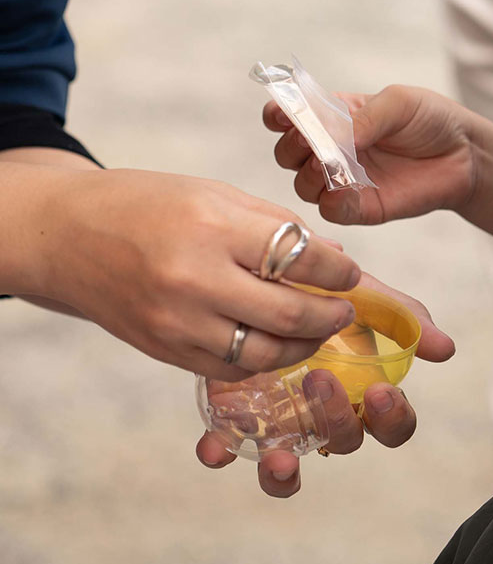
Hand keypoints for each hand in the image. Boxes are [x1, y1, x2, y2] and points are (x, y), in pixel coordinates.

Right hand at [25, 167, 364, 378]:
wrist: (68, 236)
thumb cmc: (148, 204)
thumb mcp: (216, 194)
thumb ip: (277, 226)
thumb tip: (334, 258)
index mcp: (213, 228)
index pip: (299, 259)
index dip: (338, 272)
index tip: (352, 275)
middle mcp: (195, 280)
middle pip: (289, 314)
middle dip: (331, 316)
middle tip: (345, 311)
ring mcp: (177, 323)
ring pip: (264, 353)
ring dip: (304, 346)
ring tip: (318, 331)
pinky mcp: (165, 351)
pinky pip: (231, 368)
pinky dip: (264, 360)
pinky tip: (278, 343)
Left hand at [195, 272, 453, 496]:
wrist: (259, 268)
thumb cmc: (321, 289)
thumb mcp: (362, 294)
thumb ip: (403, 317)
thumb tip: (447, 348)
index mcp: (363, 390)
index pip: (393, 425)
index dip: (393, 419)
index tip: (382, 391)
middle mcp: (325, 414)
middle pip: (344, 442)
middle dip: (338, 421)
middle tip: (319, 381)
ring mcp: (282, 420)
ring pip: (292, 463)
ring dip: (286, 466)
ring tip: (278, 453)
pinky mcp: (238, 416)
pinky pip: (232, 449)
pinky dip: (224, 453)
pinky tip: (215, 447)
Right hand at [265, 85, 479, 225]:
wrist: (465, 156)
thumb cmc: (431, 120)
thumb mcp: (399, 104)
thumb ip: (364, 117)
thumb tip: (334, 137)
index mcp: (334, 116)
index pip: (290, 115)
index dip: (279, 114)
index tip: (281, 115)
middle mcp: (331, 149)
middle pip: (287, 152)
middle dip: (292, 146)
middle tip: (310, 141)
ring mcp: (344, 180)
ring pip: (303, 184)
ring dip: (309, 175)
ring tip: (329, 165)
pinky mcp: (361, 208)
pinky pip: (331, 211)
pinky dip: (331, 201)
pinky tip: (346, 189)